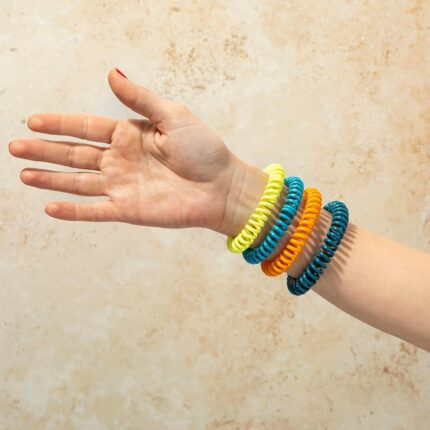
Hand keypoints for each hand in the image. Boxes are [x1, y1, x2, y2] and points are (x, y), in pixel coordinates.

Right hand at [9, 68, 266, 235]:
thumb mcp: (173, 116)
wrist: (221, 188)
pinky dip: (73, 211)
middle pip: (75, 154)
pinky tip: (50, 208)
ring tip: (24, 174)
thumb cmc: (204, 150)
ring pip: (78, 182)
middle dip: (45, 150)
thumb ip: (140, 100)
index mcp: (130, 134)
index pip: (86, 127)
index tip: (33, 122)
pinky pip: (95, 210)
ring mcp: (123, 186)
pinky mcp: (128, 210)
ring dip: (51, 178)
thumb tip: (111, 73)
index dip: (60, 124)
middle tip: (15, 147)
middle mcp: (121, 160)